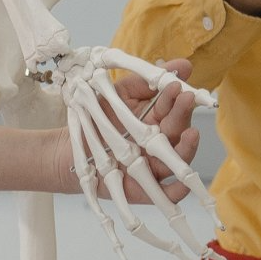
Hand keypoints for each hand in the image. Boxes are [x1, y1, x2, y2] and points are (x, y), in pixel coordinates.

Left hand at [46, 50, 219, 259]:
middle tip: (186, 99)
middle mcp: (158, 144)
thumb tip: (181, 65)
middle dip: (182, 115)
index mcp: (155, 120)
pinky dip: (178, 191)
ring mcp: (153, 167)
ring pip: (176, 162)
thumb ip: (145, 80)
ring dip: (186, 149)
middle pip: (176, 131)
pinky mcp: (144, 190)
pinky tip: (185, 183)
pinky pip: (166, 194)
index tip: (177, 84)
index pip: (171, 108)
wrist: (70, 148)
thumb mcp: (120, 93)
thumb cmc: (98, 118)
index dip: (176, 97)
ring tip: (191, 133)